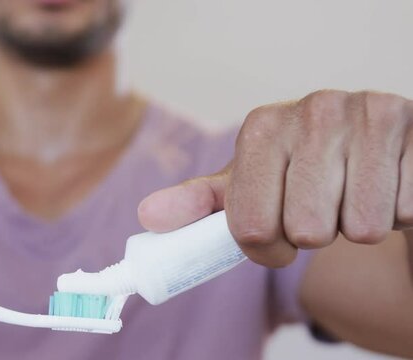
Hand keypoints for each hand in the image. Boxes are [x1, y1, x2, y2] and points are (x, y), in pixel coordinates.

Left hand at [138, 90, 412, 266]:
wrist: (368, 148)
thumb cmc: (298, 173)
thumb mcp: (245, 186)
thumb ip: (198, 204)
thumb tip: (147, 217)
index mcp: (261, 127)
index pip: (251, 227)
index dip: (266, 248)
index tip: (276, 234)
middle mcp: (313, 110)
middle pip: (306, 231)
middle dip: (313, 235)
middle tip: (319, 208)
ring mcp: (370, 114)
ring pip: (359, 228)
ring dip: (355, 225)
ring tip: (351, 192)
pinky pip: (405, 212)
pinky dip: (396, 211)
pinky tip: (384, 182)